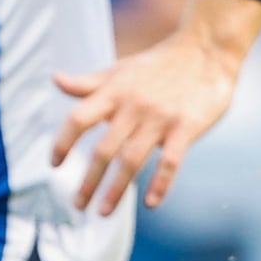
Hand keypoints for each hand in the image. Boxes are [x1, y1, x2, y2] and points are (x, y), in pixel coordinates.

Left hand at [48, 23, 247, 215]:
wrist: (206, 49)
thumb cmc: (159, 63)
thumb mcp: (120, 70)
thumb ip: (88, 82)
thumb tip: (56, 79)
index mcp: (113, 92)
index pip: (78, 120)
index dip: (62, 143)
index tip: (53, 165)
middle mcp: (133, 106)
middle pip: (103, 150)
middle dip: (88, 181)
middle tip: (77, 205)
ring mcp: (160, 118)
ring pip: (132, 160)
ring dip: (116, 190)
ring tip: (103, 212)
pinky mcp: (186, 127)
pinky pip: (171, 161)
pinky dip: (161, 184)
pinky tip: (152, 203)